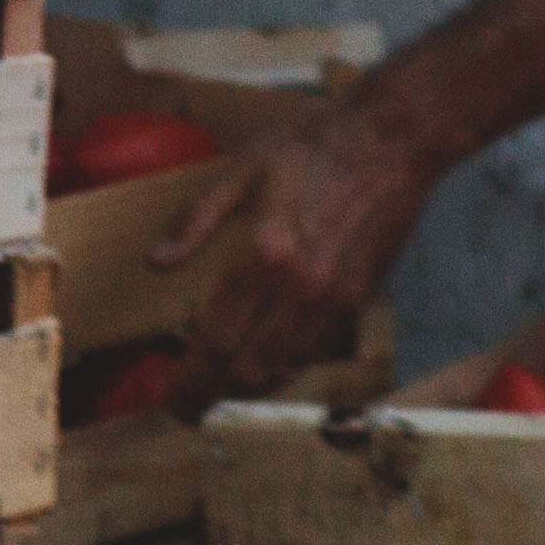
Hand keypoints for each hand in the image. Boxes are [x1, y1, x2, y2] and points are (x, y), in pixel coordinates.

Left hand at [151, 100, 439, 412]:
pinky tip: (265, 360)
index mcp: (264, 255)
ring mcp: (335, 298)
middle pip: (247, 370)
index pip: (215, 342)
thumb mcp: (241, 171)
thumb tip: (154, 263)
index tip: (168, 403)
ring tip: (220, 388)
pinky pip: (316, 352)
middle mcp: (300, 288)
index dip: (188, 383)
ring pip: (285, 369)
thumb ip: (195, 222)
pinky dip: (285, 366)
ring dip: (249, 387)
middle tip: (187, 405)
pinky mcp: (360, 298)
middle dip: (212, 395)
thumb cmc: (312, 146)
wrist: (391, 139)